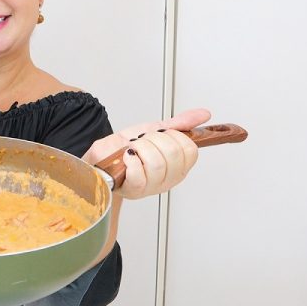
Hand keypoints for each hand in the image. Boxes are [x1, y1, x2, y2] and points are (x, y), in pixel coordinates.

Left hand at [81, 108, 210, 198]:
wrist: (103, 157)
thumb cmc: (128, 148)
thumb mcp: (155, 131)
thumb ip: (180, 124)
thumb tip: (203, 114)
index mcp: (178, 166)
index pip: (190, 150)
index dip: (173, 136)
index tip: (160, 135)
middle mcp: (168, 179)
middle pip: (174, 154)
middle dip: (154, 139)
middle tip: (142, 141)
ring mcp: (152, 187)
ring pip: (156, 162)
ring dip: (140, 148)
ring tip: (133, 149)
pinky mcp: (133, 190)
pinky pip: (139, 174)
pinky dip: (130, 160)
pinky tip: (126, 158)